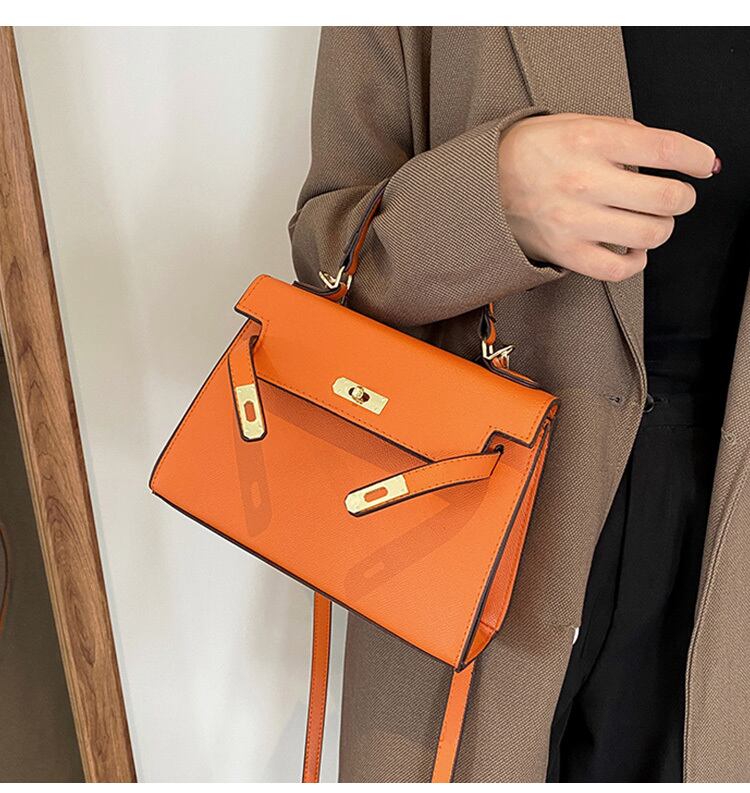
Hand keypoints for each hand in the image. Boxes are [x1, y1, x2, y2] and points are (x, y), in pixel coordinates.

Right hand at [497, 113, 717, 280]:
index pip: (665, 148)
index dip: (697, 157)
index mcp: (590, 140)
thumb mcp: (574, 122)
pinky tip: (633, 249)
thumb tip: (664, 154)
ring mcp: (575, 221)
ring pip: (649, 234)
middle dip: (682, 197)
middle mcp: (584, 181)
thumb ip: (621, 134)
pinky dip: (635, 261)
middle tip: (676, 195)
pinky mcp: (566, 252)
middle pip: (666, 197)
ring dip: (661, 228)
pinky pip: (617, 269)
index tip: (705, 163)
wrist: (482, 184)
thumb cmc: (529, 153)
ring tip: (651, 220)